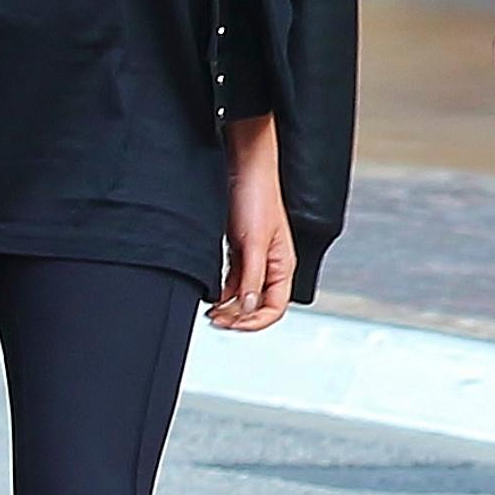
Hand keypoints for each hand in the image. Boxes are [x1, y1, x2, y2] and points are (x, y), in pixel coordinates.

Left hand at [210, 117, 294, 330]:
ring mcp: (254, 259)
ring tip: (211, 312)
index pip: (275, 308)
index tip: (233, 325)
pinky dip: (222, 292)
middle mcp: (271, 266)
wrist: (243, 169)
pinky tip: (210, 295)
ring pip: (243, 295)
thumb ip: (253, 277)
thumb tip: (249, 308)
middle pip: (258, 305)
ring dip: (228, 307)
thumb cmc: (257, 197)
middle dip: (238, 317)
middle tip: (216, 321)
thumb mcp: (253, 243)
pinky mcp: (240, 250)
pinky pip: (232, 281)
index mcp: (283, 266)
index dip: (255, 322)